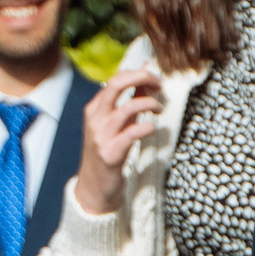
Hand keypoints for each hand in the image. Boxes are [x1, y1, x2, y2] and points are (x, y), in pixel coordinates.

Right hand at [76, 67, 163, 215]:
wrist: (95, 185)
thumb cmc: (110, 149)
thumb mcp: (118, 122)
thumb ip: (132, 97)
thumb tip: (146, 69)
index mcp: (95, 108)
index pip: (116, 79)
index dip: (139, 74)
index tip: (156, 80)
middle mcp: (95, 119)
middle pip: (116, 85)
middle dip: (141, 78)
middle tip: (159, 84)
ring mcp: (101, 136)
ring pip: (126, 108)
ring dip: (149, 104)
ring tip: (159, 109)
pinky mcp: (110, 154)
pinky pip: (131, 134)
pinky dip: (146, 128)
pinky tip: (153, 128)